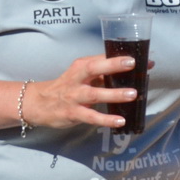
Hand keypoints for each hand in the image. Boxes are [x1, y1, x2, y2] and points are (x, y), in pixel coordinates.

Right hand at [24, 53, 139, 129]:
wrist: (38, 103)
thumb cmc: (66, 87)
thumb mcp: (81, 76)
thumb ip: (102, 74)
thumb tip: (132, 73)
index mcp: (81, 67)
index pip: (102, 59)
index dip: (121, 58)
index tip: (142, 58)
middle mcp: (77, 79)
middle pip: (94, 69)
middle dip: (113, 65)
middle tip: (132, 64)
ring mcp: (74, 96)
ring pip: (94, 94)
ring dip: (114, 94)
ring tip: (133, 94)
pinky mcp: (72, 113)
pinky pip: (90, 117)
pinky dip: (105, 119)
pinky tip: (120, 121)